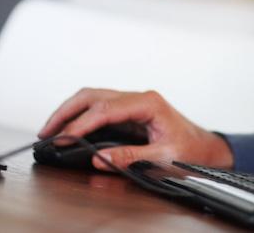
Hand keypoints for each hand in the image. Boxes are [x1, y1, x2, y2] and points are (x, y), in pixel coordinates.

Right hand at [37, 88, 233, 171]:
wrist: (206, 148)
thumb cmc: (191, 150)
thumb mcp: (162, 157)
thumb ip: (130, 157)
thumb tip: (98, 158)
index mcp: (149, 104)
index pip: (106, 108)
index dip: (81, 123)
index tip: (63, 138)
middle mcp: (139, 98)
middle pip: (93, 95)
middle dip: (66, 111)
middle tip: (46, 131)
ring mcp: (133, 102)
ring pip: (93, 97)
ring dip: (69, 111)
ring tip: (50, 129)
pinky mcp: (128, 111)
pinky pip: (99, 107)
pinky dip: (79, 115)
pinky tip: (67, 128)